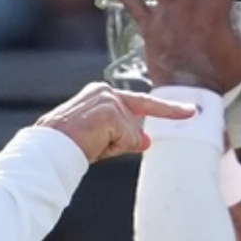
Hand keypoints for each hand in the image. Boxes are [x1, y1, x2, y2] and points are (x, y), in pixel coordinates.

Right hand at [36, 82, 196, 161]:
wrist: (49, 149)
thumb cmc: (67, 146)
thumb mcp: (101, 139)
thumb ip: (126, 136)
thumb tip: (146, 140)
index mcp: (101, 93)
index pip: (140, 102)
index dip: (167, 109)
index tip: (191, 111)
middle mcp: (106, 91)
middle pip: (135, 122)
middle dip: (121, 139)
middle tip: (101, 140)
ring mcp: (109, 100)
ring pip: (132, 133)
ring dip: (114, 145)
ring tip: (88, 144)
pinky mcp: (111, 111)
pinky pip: (128, 139)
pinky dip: (114, 147)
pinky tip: (93, 143)